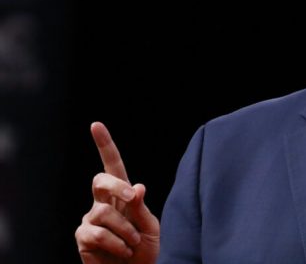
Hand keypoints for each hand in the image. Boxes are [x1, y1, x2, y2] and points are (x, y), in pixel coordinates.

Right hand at [75, 122, 159, 263]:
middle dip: (116, 186)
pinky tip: (123, 251)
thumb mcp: (152, 226)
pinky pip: (96, 234)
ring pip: (103, 213)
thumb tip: (137, 185)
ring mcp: (90, 219)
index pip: (113, 166)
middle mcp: (103, 203)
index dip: (104, 145)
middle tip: (131, 197)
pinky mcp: (82, 237)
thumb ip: (141, 208)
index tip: (96, 125)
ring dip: (125, 230)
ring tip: (133, 244)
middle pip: (100, 181)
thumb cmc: (148, 249)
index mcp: (123, 194)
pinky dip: (115, 244)